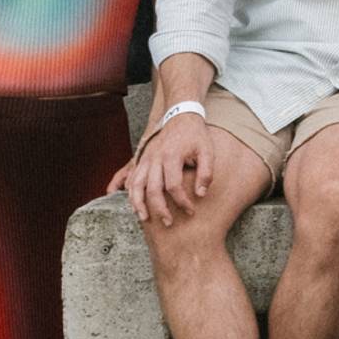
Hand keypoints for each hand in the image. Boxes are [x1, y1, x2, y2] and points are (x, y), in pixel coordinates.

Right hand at [130, 110, 216, 226]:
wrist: (179, 116)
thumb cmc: (195, 136)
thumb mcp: (207, 151)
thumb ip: (206, 173)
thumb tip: (201, 194)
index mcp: (171, 156)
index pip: (174, 185)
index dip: (182, 201)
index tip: (191, 210)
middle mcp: (155, 158)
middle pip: (152, 189)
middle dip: (159, 208)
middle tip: (168, 223)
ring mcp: (145, 159)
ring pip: (135, 185)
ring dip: (138, 203)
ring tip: (145, 218)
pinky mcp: (141, 159)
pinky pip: (132, 179)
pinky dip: (131, 194)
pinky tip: (136, 205)